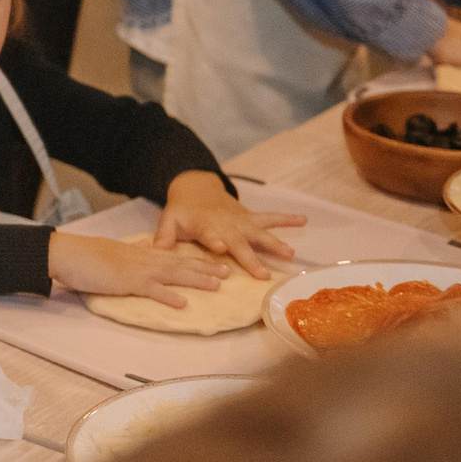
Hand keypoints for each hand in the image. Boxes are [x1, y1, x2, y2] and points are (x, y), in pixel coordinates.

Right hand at [47, 230, 228, 307]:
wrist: (66, 253)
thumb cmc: (84, 257)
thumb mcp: (112, 256)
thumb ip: (129, 259)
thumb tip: (140, 260)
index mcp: (140, 254)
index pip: (174, 256)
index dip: (196, 260)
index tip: (215, 262)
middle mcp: (143, 259)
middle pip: (181, 263)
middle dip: (206, 268)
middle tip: (229, 272)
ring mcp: (136, 270)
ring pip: (173, 274)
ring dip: (196, 279)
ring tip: (217, 285)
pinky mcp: (126, 282)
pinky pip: (151, 290)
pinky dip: (168, 296)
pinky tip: (183, 303)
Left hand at [151, 172, 301, 280]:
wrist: (196, 188)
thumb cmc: (183, 211)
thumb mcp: (169, 220)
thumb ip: (164, 236)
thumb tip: (156, 251)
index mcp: (206, 226)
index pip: (210, 234)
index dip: (215, 241)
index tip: (221, 247)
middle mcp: (227, 224)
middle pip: (239, 242)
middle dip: (250, 257)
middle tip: (262, 273)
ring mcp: (241, 221)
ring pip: (260, 233)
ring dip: (275, 243)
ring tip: (290, 254)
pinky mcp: (251, 218)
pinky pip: (271, 218)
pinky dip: (287, 218)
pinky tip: (304, 219)